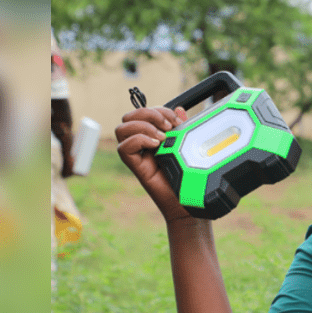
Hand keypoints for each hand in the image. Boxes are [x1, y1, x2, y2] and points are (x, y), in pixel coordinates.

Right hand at [115, 106, 190, 222]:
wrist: (189, 202)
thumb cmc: (189, 176)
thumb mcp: (189, 145)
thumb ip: (183, 127)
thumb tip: (180, 110)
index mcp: (154, 136)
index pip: (144, 113)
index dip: (159, 110)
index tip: (176, 119)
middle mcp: (142, 144)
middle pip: (129, 117)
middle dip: (149, 114)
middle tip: (169, 126)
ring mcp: (137, 156)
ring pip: (122, 129)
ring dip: (143, 126)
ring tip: (163, 137)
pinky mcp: (136, 168)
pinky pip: (124, 148)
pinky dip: (139, 140)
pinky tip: (156, 146)